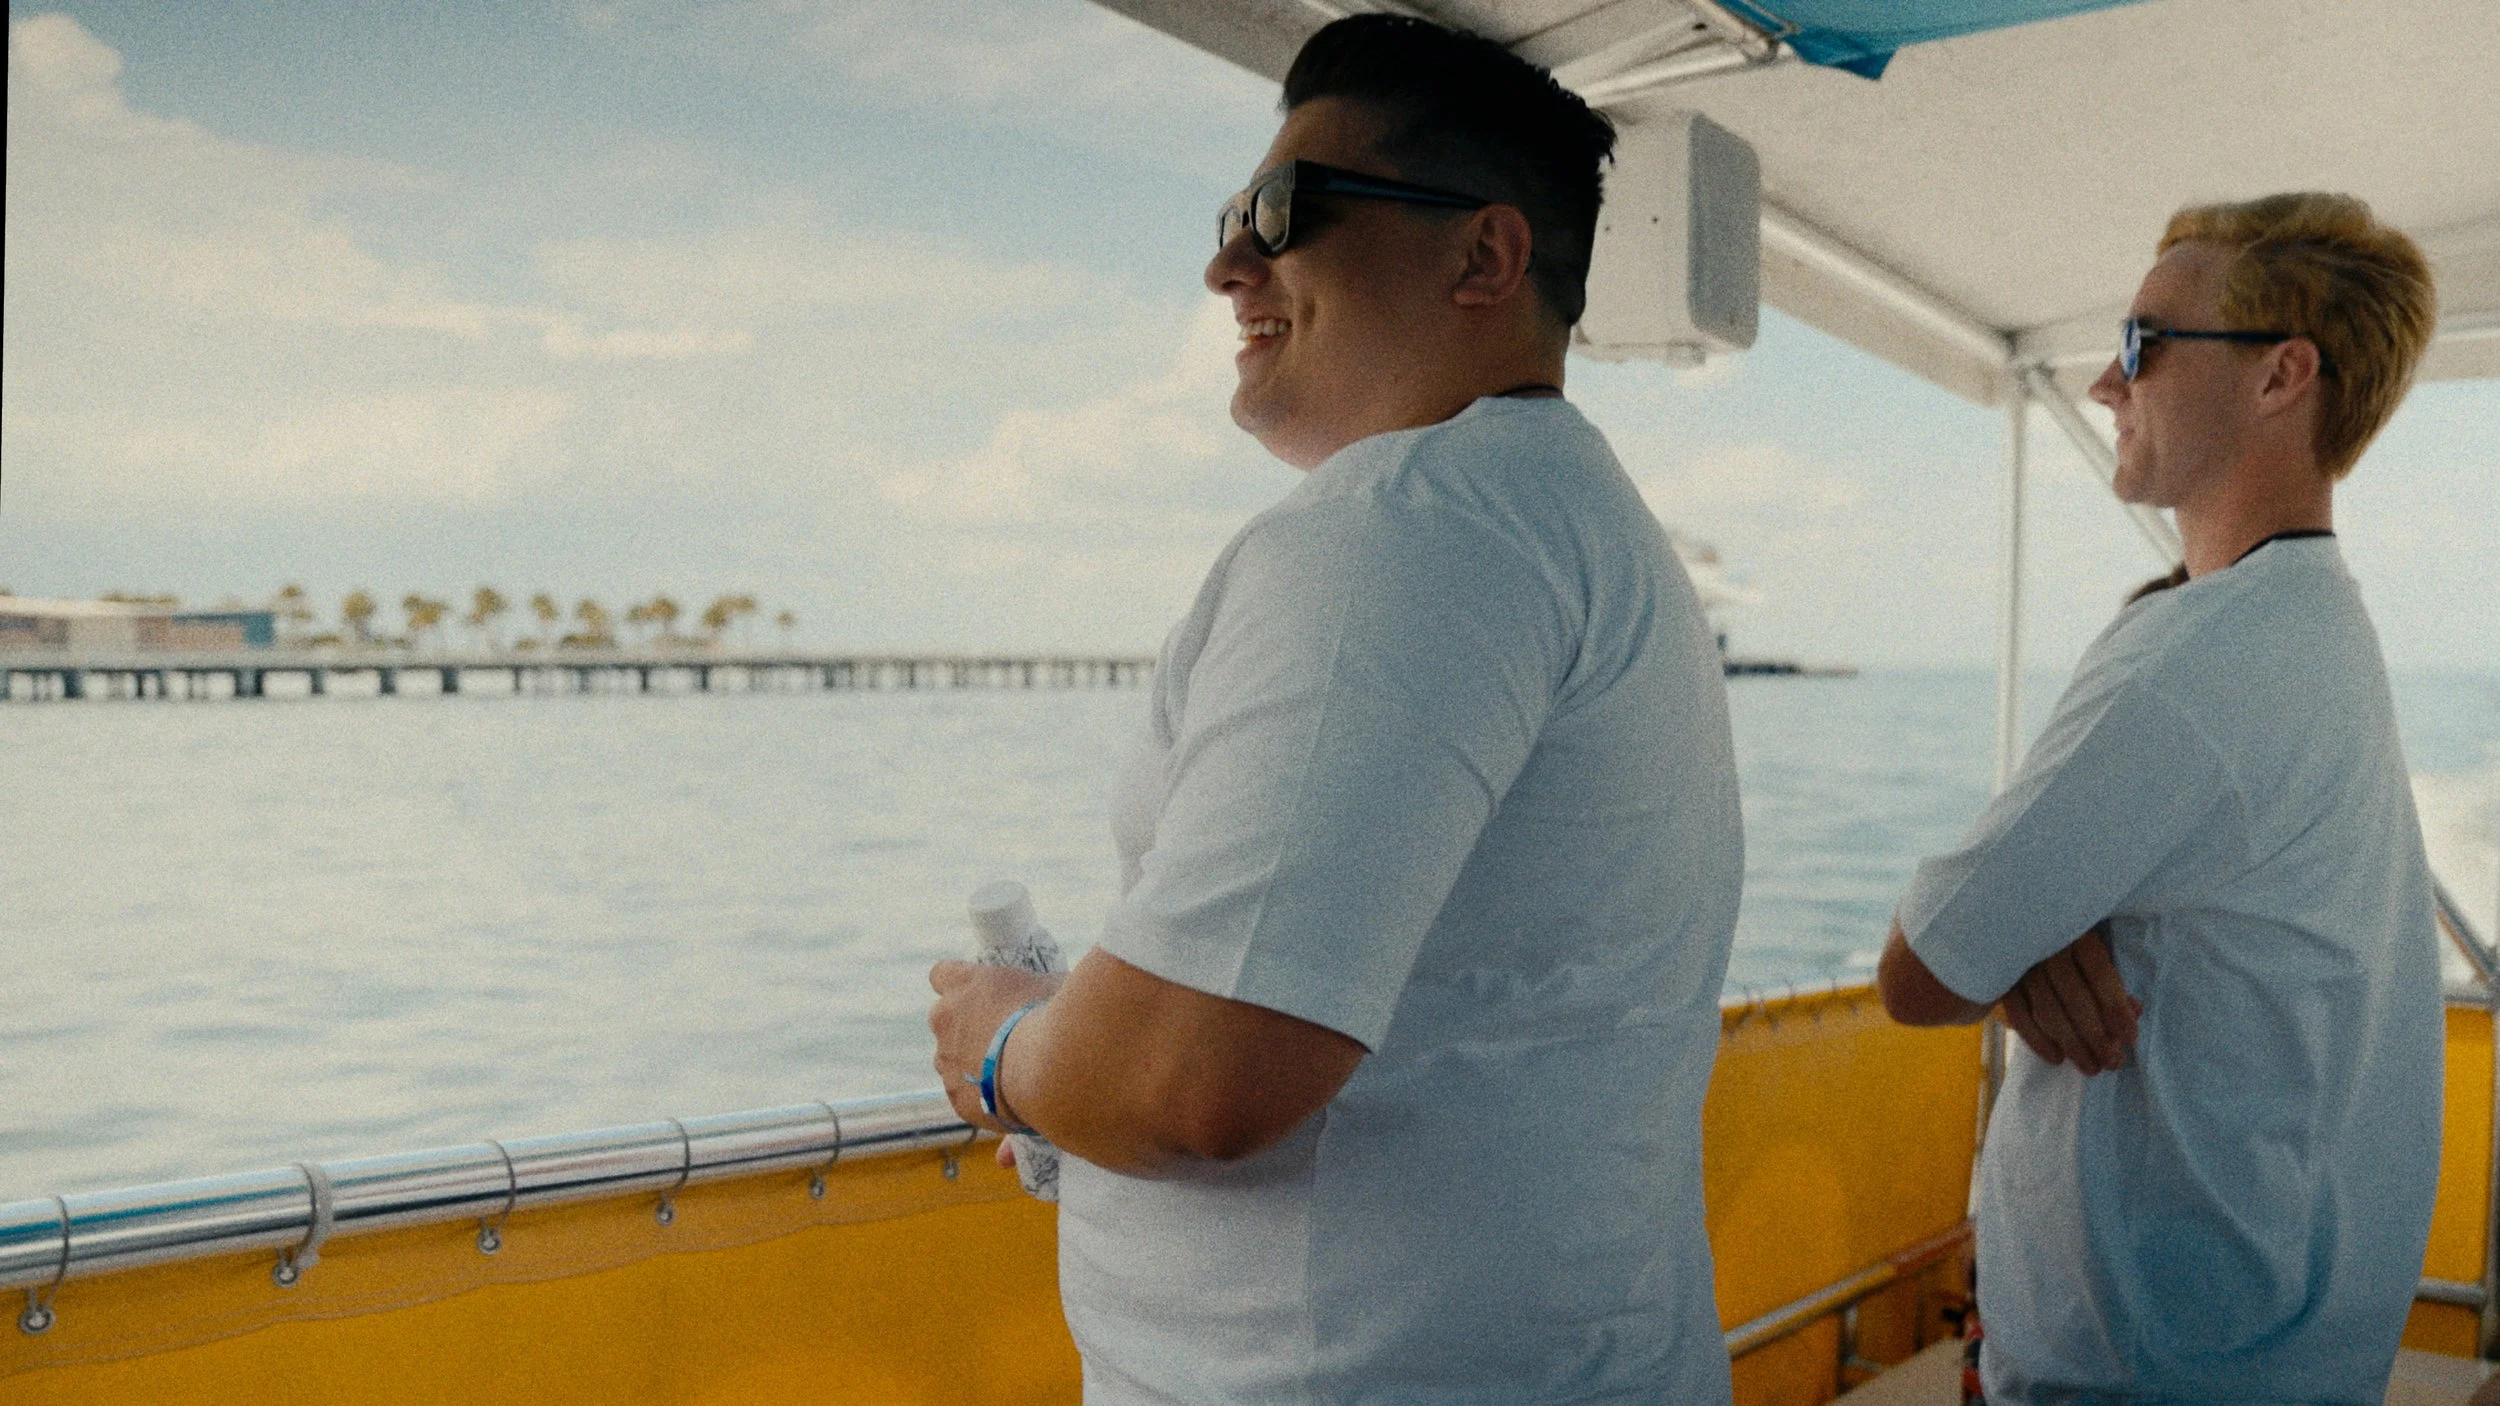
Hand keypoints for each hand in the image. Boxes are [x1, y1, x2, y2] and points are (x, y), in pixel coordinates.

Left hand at [928, 960, 1063, 1131]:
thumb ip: (1039, 987)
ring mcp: (948, 1062)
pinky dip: (984, 1097)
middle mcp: (945, 1020)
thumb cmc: (1057, 1014)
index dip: (958, 984)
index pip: (941, 974)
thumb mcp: (1052, 984)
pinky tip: (1014, 1097)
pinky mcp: (959, 1099)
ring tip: (1012, 1072)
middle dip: (965, 1026)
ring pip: (951, 1061)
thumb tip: (1056, 992)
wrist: (1056, 1065)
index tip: (977, 993)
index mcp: (964, 984)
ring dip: (972, 1063)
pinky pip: (966, 1097)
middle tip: (1002, 1034)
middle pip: (943, 1019)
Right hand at [1998, 923, 2141, 1075]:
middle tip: (2112, 1063)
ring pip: (2047, 1010)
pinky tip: (2056, 1058)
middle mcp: (2045, 946)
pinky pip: (2019, 1015)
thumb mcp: (2094, 951)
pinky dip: (2037, 1040)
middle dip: (2096, 1035)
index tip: (2130, 1037)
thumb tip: (2134, 1011)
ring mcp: (2019, 963)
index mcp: (2076, 932)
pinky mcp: (2000, 980)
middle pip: (2074, 997)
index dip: (2115, 1006)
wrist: (2010, 925)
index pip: (2099, 972)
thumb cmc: (2068, 943)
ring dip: (2071, 1044)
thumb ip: (2111, 981)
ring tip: (2091, 1067)